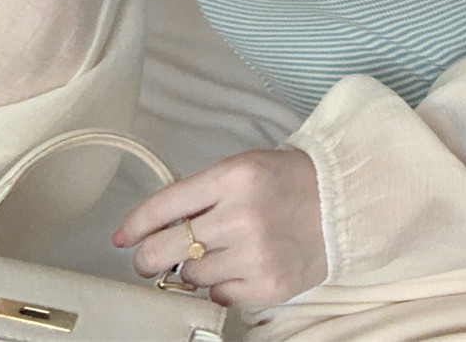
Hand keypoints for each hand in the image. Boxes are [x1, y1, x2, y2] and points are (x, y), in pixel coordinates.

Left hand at [112, 147, 327, 307]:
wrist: (344, 201)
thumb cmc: (289, 181)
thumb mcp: (244, 169)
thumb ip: (202, 193)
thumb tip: (155, 226)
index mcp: (233, 177)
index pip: (166, 204)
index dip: (136, 224)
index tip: (121, 237)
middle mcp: (241, 216)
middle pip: (167, 249)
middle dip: (148, 257)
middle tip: (148, 258)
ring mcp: (255, 254)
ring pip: (191, 276)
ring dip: (192, 269)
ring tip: (214, 253)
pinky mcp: (268, 286)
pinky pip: (220, 295)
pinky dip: (220, 285)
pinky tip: (237, 266)